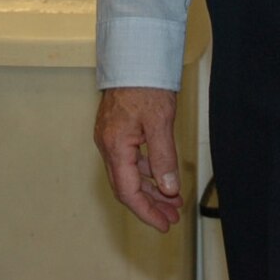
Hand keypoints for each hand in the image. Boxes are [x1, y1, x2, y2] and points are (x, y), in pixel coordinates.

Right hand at [94, 87, 182, 231]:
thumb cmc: (144, 83)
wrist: (133, 54)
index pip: (128, 191)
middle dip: (150, 205)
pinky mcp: (116, 129)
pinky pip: (129, 159)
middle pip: (126, 186)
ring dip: (150, 189)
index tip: (163, 224)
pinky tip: (160, 176)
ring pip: (128, 174)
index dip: (146, 212)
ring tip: (172, 200)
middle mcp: (107, 144)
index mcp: (115, 146)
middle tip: (171, 217)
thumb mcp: (160, 122)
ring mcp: (110, 137)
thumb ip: (163, 158)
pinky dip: (146, 171)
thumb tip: (167, 189)